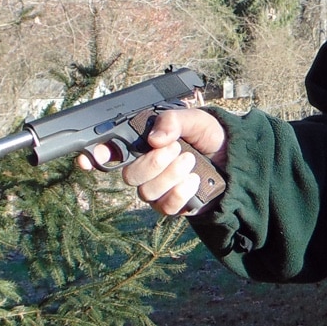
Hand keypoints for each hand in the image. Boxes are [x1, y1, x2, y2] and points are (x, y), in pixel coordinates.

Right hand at [76, 107, 227, 215]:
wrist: (233, 157)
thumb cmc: (206, 136)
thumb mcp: (194, 119)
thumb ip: (174, 121)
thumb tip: (155, 139)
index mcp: (142, 145)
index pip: (110, 152)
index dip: (96, 155)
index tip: (93, 158)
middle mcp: (143, 169)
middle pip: (129, 175)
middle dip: (153, 163)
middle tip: (177, 148)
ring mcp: (155, 190)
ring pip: (147, 192)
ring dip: (171, 175)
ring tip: (190, 160)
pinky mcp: (171, 206)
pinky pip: (166, 206)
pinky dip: (181, 191)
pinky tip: (195, 179)